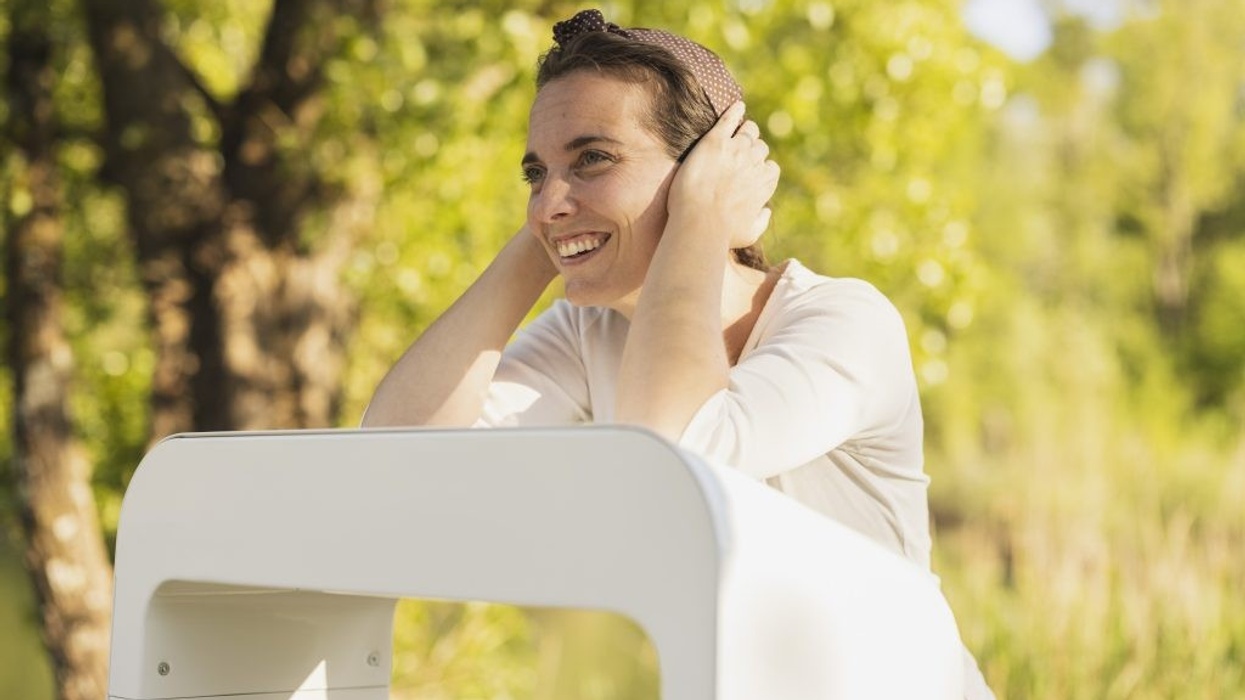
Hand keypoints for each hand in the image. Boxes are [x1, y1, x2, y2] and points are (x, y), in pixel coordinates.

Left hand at [668, 101, 779, 248]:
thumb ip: (762, 220)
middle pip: (759, 147)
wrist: (699, 221)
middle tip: (741, 149)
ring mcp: (736, 149)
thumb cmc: (722, 233)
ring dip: (745, 129)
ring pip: (748, 130)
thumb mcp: (749, 233)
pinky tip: (735, 106)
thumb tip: (766, 210)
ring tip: (738, 128)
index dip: (760, 168)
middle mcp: (754, 163)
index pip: (770, 168)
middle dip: (752, 148)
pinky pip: (729, 119)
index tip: (750, 171)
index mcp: (765, 183)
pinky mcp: (715, 141)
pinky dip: (734, 111)